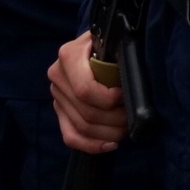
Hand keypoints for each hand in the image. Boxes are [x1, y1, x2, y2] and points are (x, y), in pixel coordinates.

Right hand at [49, 32, 126, 152]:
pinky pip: (70, 136)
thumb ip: (120, 53)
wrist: (94, 48)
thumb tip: (132, 74)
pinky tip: (110, 144)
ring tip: (126, 127)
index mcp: (68, 56)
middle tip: (133, 117)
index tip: (126, 95)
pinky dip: (91, 145)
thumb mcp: (113, 43)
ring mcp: (56, 95)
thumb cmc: (109, 47)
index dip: (110, 99)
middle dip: (116, 120)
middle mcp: (57, 76)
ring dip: (110, 133)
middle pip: (87, 113)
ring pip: (82, 127)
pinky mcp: (59, 111)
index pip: (85, 90)